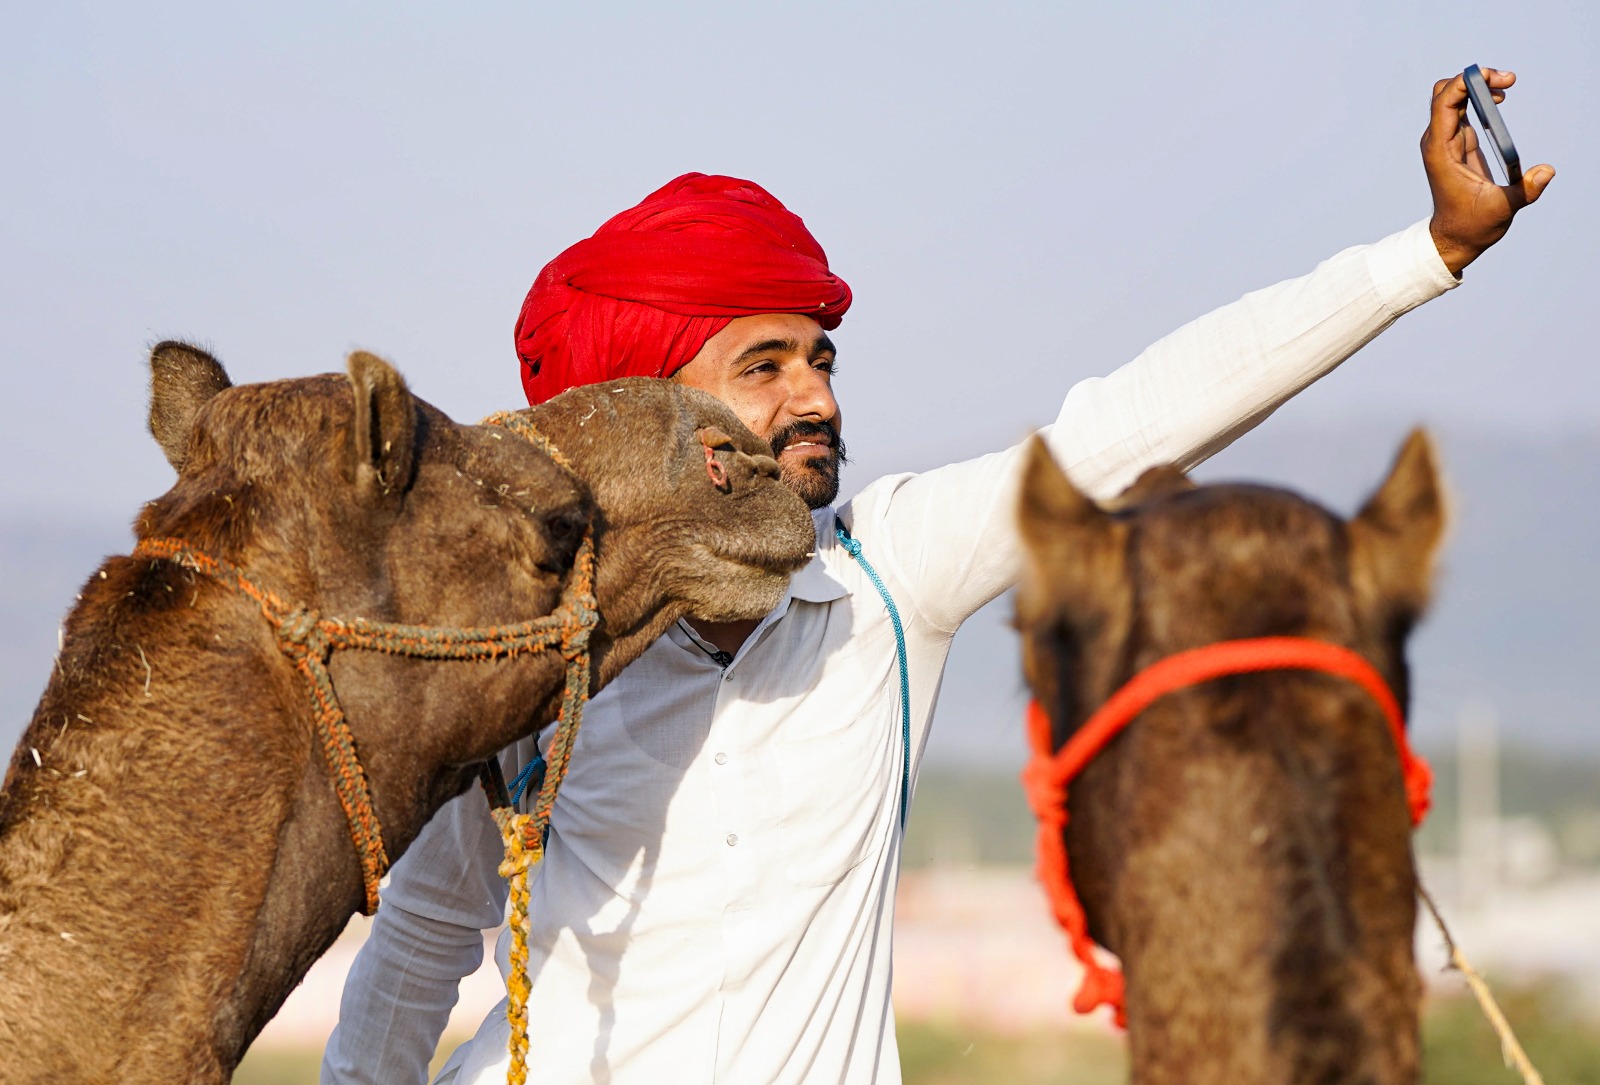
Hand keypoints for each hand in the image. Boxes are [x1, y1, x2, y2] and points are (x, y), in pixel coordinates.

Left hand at [1423, 68, 1554, 275]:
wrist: (1456, 238)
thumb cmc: (1472, 226)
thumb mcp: (1502, 209)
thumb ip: (1525, 189)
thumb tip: (1546, 171)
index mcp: (1440, 152)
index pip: (1443, 104)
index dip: (1465, 82)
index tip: (1493, 78)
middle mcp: (1438, 143)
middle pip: (1445, 94)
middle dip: (1472, 79)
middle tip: (1507, 81)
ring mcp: (1445, 142)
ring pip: (1453, 99)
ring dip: (1477, 87)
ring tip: (1507, 86)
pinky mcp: (1455, 144)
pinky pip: (1461, 111)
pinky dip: (1478, 100)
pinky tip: (1498, 101)